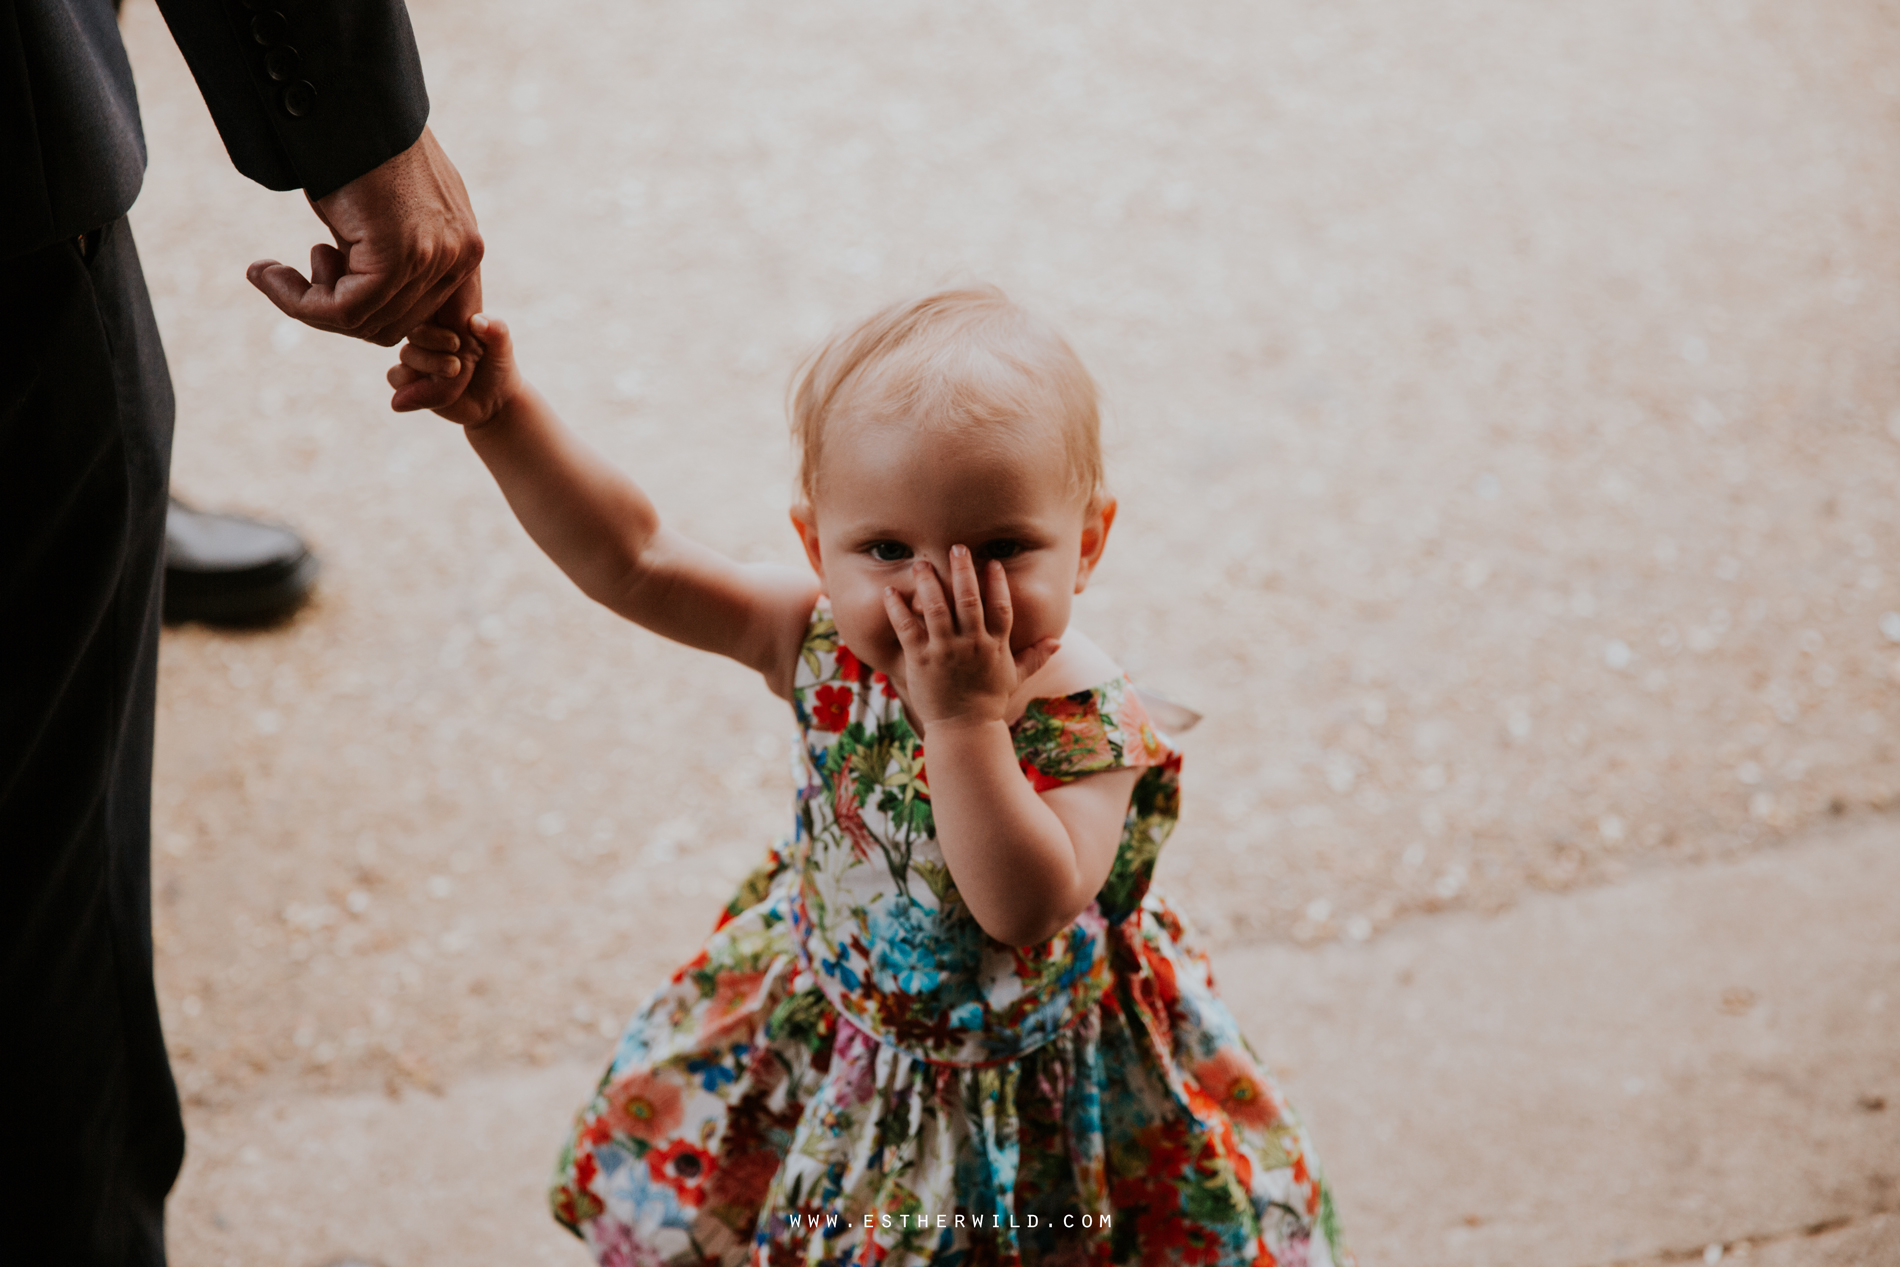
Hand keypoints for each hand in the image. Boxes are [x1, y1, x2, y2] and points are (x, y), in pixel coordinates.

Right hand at [246, 124, 482, 372]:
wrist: (342, 97)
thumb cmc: (353, 146)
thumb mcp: (386, 212)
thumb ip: (392, 258)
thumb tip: (365, 304)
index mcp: (463, 245)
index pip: (436, 320)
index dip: (385, 328)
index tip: (332, 310)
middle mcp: (460, 255)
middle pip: (393, 325)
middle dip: (337, 313)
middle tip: (300, 275)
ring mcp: (435, 257)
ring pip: (365, 322)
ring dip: (309, 305)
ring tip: (277, 271)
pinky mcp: (400, 256)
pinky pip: (343, 309)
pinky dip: (296, 301)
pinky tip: (266, 272)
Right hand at [389, 313, 519, 426]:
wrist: (494, 401)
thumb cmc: (496, 366)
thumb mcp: (502, 347)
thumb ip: (496, 330)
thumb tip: (477, 321)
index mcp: (443, 319)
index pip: (425, 307)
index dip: (438, 321)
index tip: (458, 338)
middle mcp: (425, 336)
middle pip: (414, 331)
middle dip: (433, 341)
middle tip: (458, 353)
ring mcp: (416, 358)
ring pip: (407, 354)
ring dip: (428, 363)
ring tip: (455, 371)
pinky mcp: (409, 382)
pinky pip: (396, 377)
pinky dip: (410, 384)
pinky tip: (431, 389)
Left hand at [882, 546, 1058, 728]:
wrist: (964, 730)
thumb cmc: (989, 702)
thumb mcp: (1015, 677)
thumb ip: (1035, 656)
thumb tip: (1058, 641)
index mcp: (995, 645)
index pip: (1000, 606)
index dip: (997, 583)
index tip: (991, 562)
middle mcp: (972, 644)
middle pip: (969, 599)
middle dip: (963, 571)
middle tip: (956, 547)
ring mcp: (946, 651)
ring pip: (937, 608)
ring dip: (929, 583)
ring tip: (921, 564)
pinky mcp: (922, 660)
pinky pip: (908, 628)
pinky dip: (898, 609)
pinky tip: (890, 592)